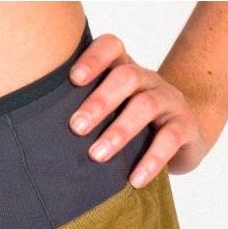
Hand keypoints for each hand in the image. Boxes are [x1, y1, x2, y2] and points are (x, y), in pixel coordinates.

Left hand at [69, 34, 215, 186]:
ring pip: (145, 106)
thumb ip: (87, 115)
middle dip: (100, 101)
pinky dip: (151, 160)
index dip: (94, 58)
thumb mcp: (113, 114)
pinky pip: (169, 139)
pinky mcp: (185, 126)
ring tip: (97, 155)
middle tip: (76, 128)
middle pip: (126, 76)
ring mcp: (169, 100)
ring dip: (119, 131)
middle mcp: (147, 80)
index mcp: (126, 71)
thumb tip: (42, 138)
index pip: (112, 48)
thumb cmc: (135, 125)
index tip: (73, 79)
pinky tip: (135, 180)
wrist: (186, 134)